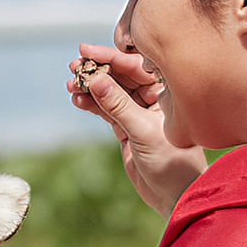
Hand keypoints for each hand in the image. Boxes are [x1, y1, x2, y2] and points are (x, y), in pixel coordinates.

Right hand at [67, 43, 209, 218]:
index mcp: (166, 91)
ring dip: (91, 88)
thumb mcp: (143, 132)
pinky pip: (107, 111)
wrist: (175, 195)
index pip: (135, 66)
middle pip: (121, 76)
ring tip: (71, 85)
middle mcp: (154, 98)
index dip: (110, 57)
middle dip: (97, 70)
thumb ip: (118, 106)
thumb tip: (96, 80)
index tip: (86, 51)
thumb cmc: (172, 162)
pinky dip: (92, 105)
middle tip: (74, 66)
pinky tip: (78, 100)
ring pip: (111, 93)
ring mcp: (139, 113)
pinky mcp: (127, 129)